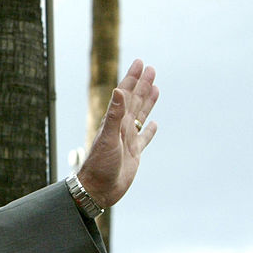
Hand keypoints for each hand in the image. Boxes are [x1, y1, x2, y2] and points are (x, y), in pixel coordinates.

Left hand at [76, 58, 158, 207]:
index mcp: (114, 122)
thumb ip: (114, 115)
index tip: (140, 63)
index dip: (132, 79)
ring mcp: (127, 140)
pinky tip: (153, 123)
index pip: (125, 95)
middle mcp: (121, 128)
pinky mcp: (134, 153)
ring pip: (140, 116)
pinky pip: (144, 138)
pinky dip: (149, 130)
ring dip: (148, 102)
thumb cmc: (99, 165)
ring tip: (155, 88)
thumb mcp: (108, 138)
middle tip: (150, 68)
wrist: (97, 189)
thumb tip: (118, 90)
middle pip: (135, 101)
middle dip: (142, 85)